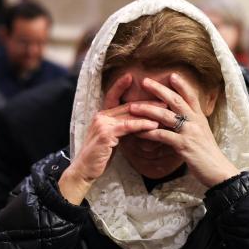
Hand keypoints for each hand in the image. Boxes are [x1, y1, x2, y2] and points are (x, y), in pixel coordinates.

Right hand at [58, 74, 160, 203]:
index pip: (113, 96)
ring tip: (164, 110)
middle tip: (164, 99)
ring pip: (130, 114)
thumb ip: (122, 129)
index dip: (122, 86)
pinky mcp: (106, 134)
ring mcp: (102, 124)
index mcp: (101, 116)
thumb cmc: (99, 157)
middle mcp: (101, 116)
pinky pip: (128, 126)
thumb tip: (138, 124)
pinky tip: (154, 125)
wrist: (84, 170)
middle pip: (128, 105)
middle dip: (147, 102)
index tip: (133, 77)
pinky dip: (142, 125)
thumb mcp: (112, 139)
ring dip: (149, 112)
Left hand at [128, 73, 239, 187]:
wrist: (218, 171)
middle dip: (159, 89)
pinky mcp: (184, 146)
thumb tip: (181, 120)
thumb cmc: (208, 155)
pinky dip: (149, 133)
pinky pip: (163, 136)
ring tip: (133, 107)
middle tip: (144, 81)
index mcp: (200, 117)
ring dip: (148, 110)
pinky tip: (138, 132)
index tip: (171, 74)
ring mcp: (190, 133)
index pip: (190, 96)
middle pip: (175, 100)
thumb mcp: (202, 135)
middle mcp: (195, 121)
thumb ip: (192, 125)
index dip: (181, 85)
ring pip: (166, 116)